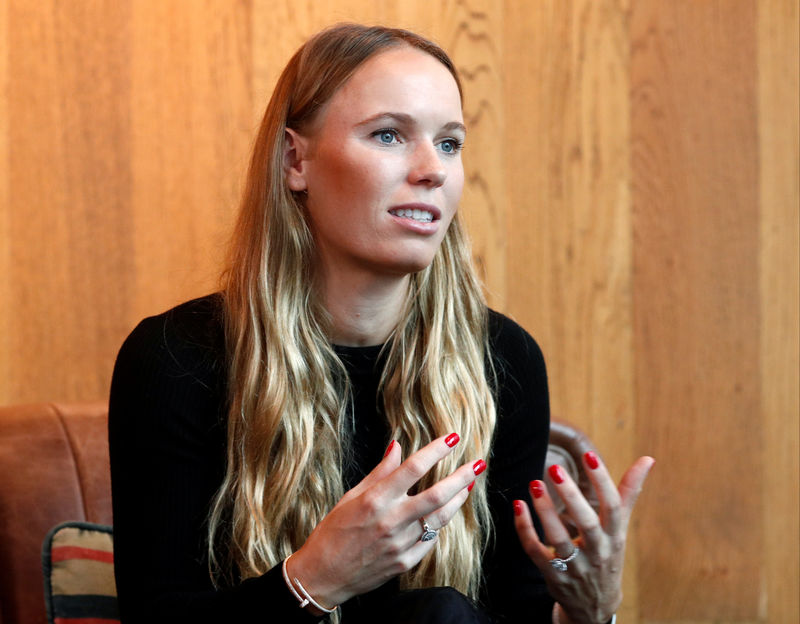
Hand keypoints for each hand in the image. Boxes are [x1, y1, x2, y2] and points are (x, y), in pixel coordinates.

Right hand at [288, 434, 485, 610]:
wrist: (324, 574)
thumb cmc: (334, 531)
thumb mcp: (351, 496)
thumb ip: (380, 472)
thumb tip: (397, 446)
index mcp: (375, 500)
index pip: (412, 468)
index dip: (436, 450)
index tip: (453, 437)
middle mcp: (390, 520)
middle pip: (436, 495)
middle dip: (461, 477)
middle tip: (478, 463)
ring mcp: (399, 544)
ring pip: (439, 519)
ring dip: (457, 500)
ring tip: (468, 486)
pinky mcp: (404, 562)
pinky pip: (430, 542)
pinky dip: (438, 526)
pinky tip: (442, 516)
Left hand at [513, 452, 653, 623]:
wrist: (594, 607)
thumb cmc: (607, 555)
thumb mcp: (620, 528)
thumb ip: (628, 492)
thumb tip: (647, 459)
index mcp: (614, 536)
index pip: (613, 507)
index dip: (603, 482)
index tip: (589, 455)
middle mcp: (596, 551)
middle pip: (586, 524)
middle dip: (571, 496)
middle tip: (555, 469)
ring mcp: (574, 565)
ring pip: (558, 538)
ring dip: (545, 511)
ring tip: (534, 484)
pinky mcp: (552, 574)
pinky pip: (535, 550)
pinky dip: (524, 529)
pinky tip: (518, 504)